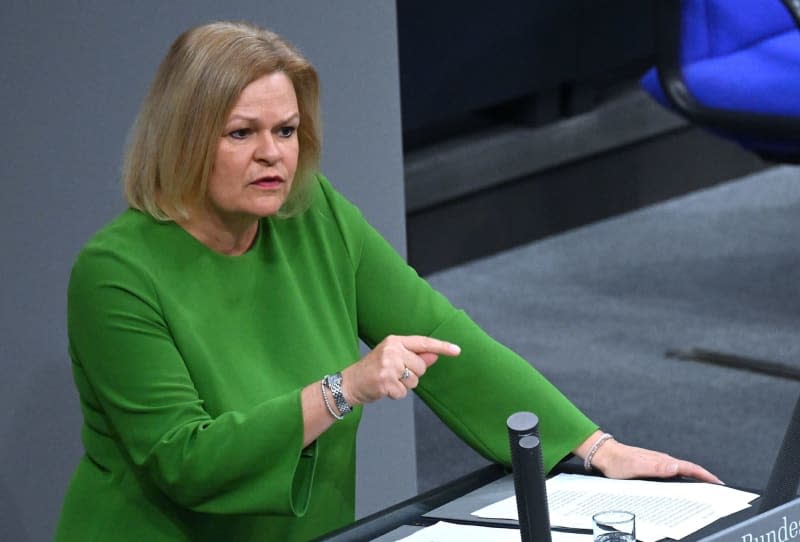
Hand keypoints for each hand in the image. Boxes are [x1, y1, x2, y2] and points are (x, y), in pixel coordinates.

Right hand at [341, 335, 459, 404]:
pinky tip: (384, 389)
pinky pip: (404, 393)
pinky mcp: (385, 381)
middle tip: (394, 374)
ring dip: (404, 385)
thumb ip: (414, 356)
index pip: (423, 342)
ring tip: (388, 380)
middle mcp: (392, 351)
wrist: (349, 383)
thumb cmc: (373, 369)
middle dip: (412, 374)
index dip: (442, 347)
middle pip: (421, 366)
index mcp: (394, 341)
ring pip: (414, 380)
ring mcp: (388, 366)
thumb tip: (435, 356)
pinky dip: (396, 395)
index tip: (457, 350)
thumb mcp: (393, 358)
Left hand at [583, 433, 722, 483]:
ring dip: (695, 478)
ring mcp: (659, 464)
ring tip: (706, 488)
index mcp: (663, 461)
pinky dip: (683, 478)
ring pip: (682, 471)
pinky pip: (673, 473)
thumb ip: (657, 467)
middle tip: (718, 488)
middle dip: (705, 478)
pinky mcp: (653, 468)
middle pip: (689, 470)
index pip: (689, 468)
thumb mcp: (638, 466)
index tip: (718, 482)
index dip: (705, 475)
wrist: (606, 455)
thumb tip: (676, 466)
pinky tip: (683, 484)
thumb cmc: (618, 462)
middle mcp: (663, 461)